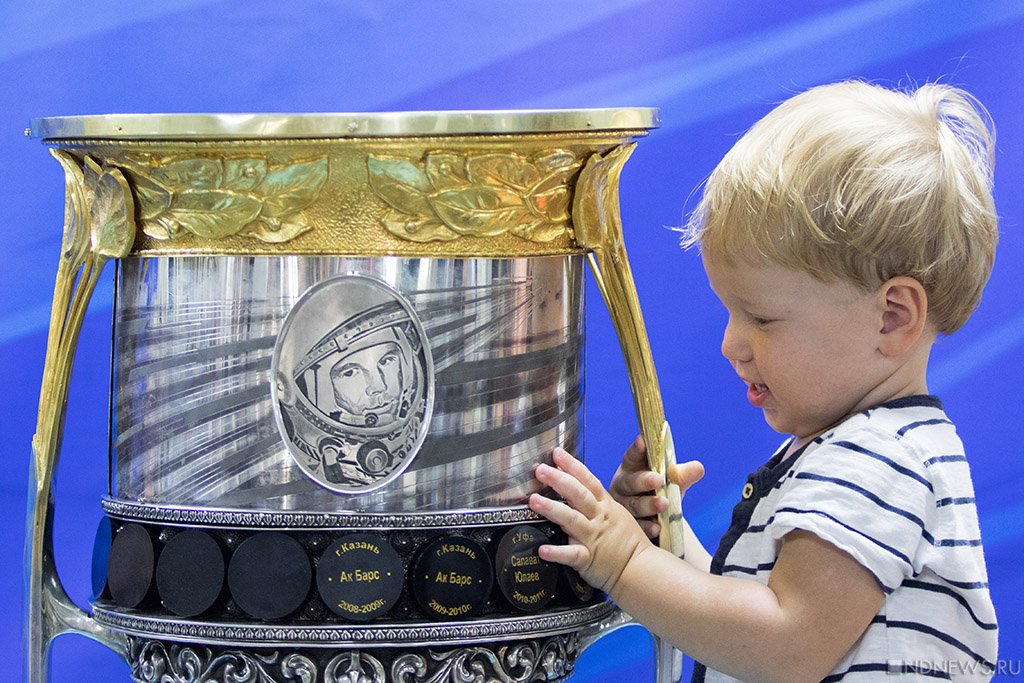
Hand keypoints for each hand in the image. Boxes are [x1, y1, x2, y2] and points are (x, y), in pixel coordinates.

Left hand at [528, 447, 650, 593]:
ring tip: (534, 500)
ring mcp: (593, 538)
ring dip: (551, 509)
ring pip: (571, 520)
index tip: (557, 453)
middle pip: (578, 495)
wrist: (640, 568)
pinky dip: (556, 552)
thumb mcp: (616, 514)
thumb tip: (572, 484)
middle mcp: (598, 518)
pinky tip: (542, 549)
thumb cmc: (628, 542)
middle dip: (559, 480)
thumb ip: (596, 501)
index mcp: (605, 506)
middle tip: (540, 470)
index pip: (588, 480)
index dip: (572, 466)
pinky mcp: (588, 559)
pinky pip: (571, 554)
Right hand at [610, 436, 704, 537]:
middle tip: (658, 480)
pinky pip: (637, 525)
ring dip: (648, 504)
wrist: (658, 517)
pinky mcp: (629, 525)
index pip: (632, 456)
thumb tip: (698, 468)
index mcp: (632, 467)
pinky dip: (647, 526)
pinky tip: (657, 527)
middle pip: (630, 482)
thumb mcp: (672, 481)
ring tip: (664, 504)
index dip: (637, 449)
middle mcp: (624, 485)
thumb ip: (682, 475)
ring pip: (633, 505)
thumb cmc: (661, 490)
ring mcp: (624, 506)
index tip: (643, 441)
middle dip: (644, 480)